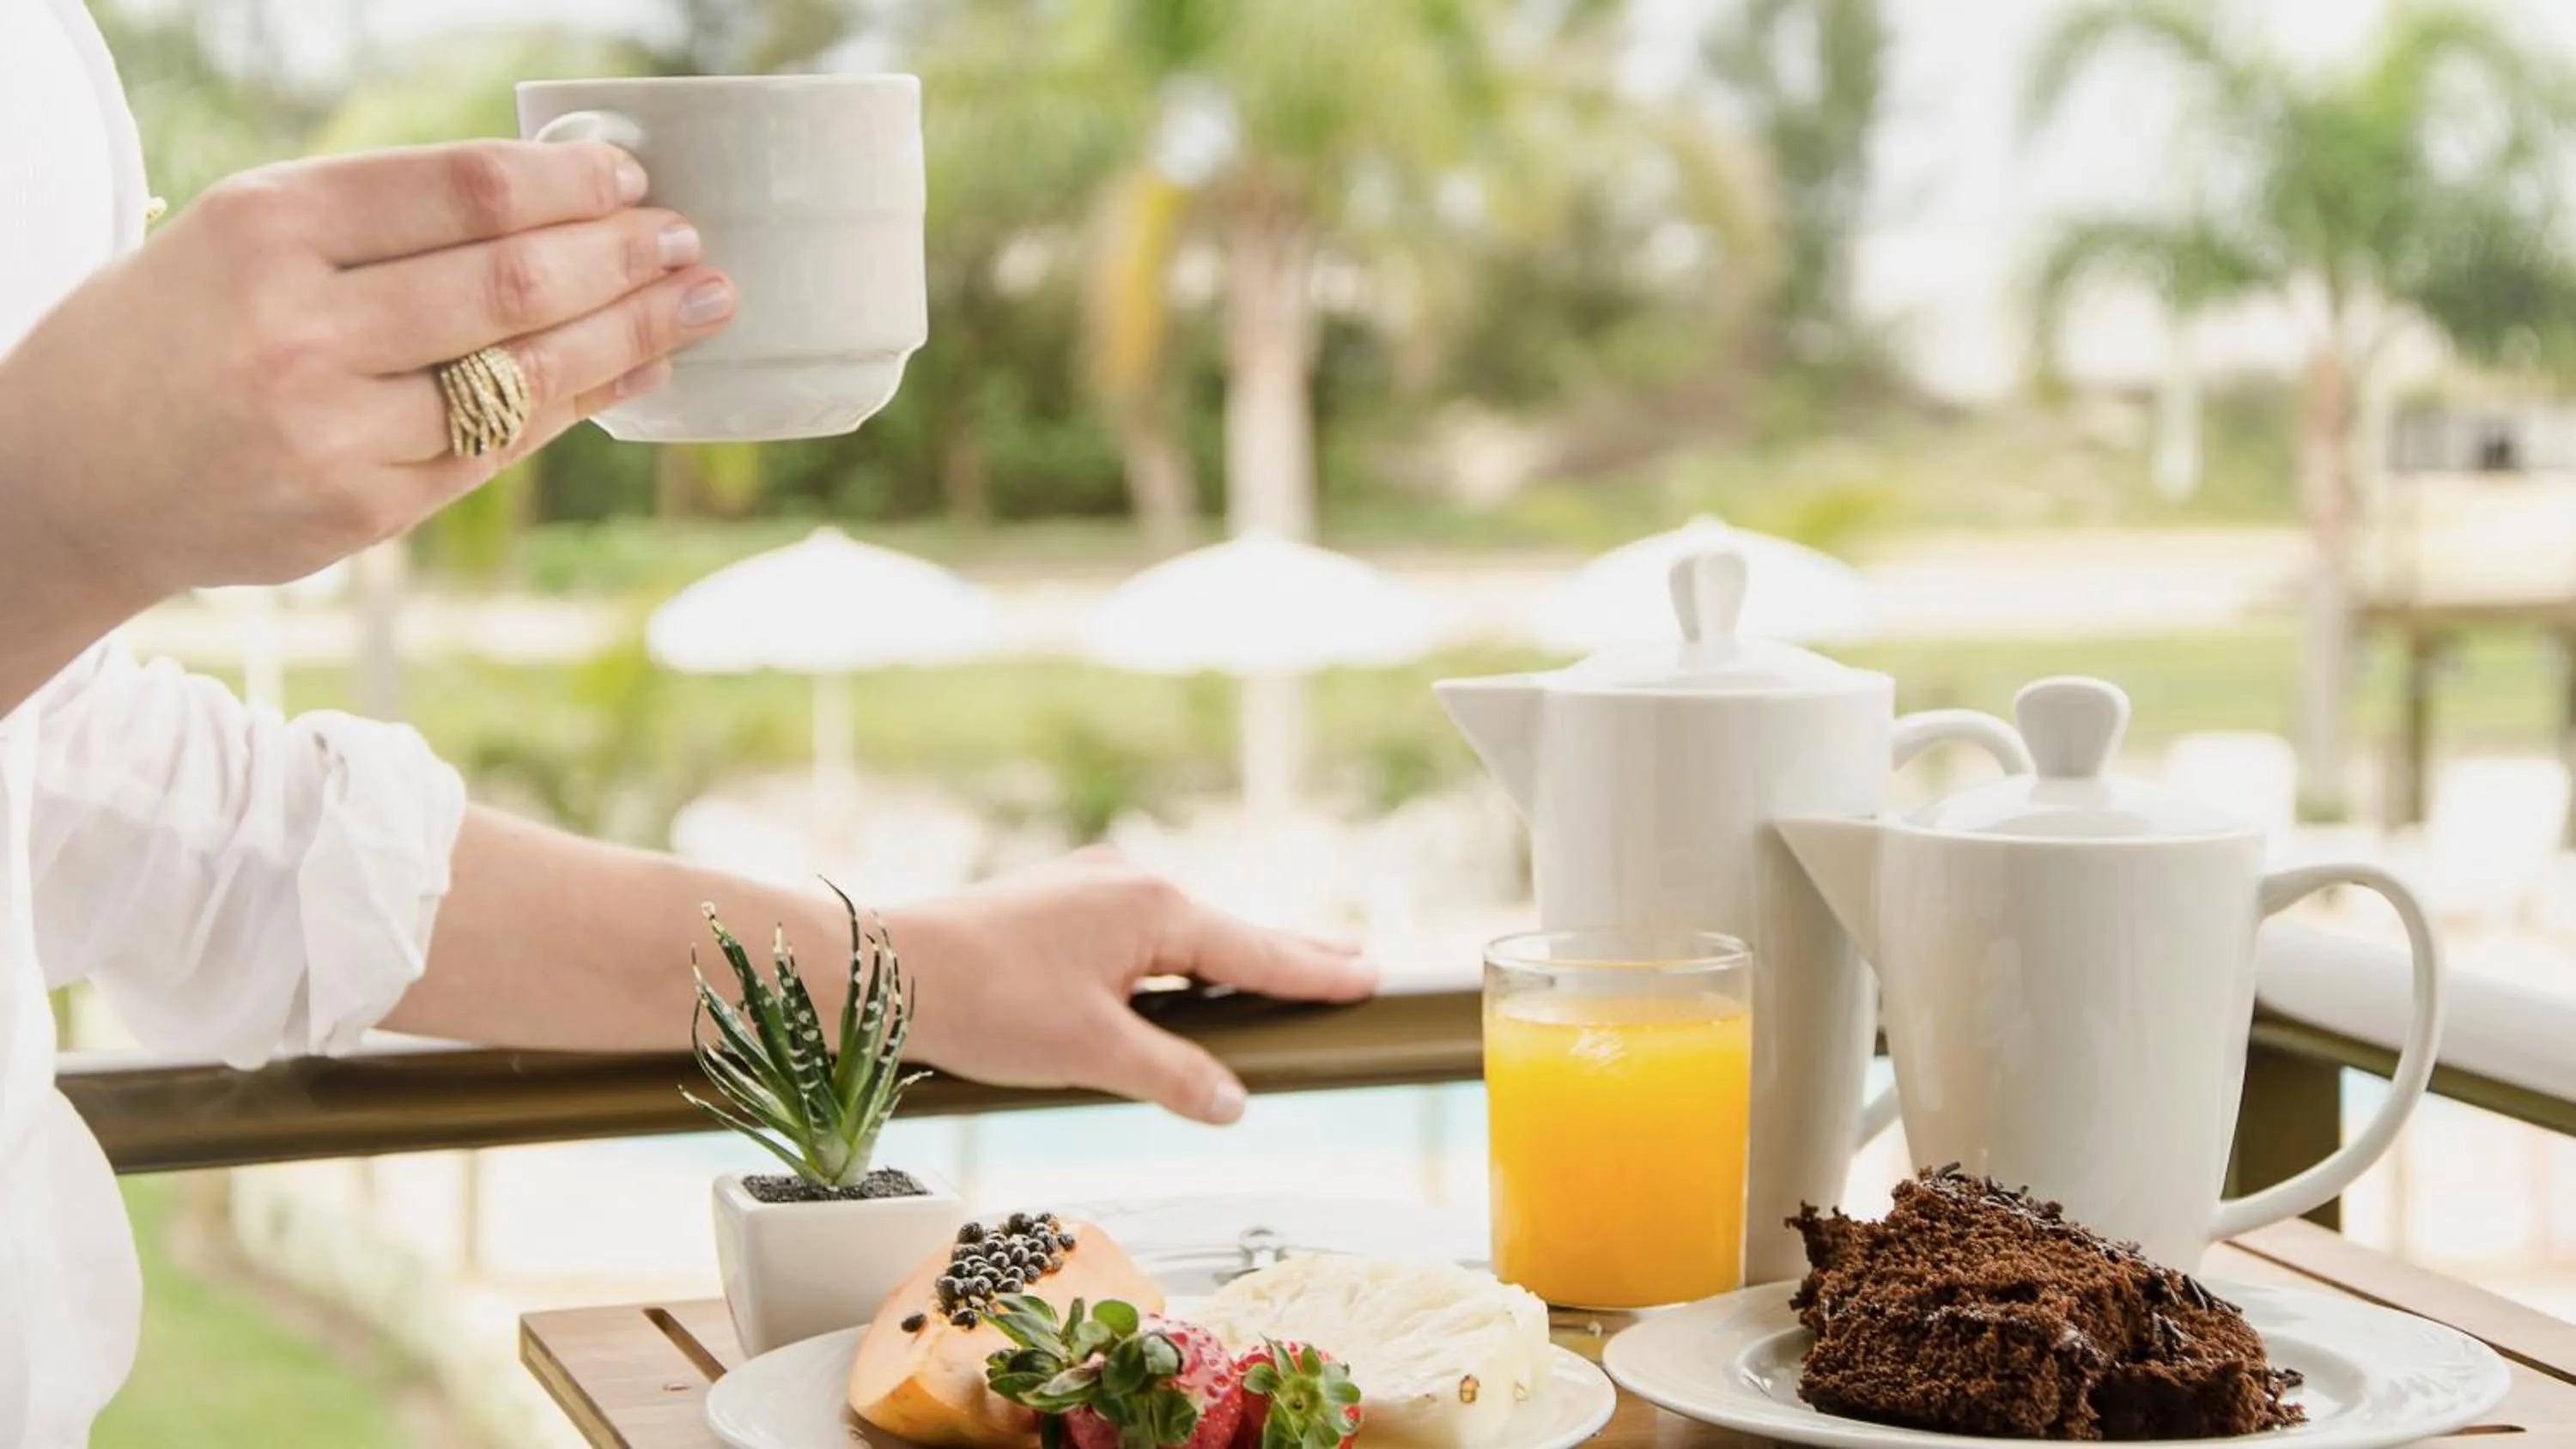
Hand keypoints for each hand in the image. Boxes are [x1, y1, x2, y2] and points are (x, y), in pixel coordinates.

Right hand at [0, 139, 733, 605]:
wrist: (68, 479)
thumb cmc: (175, 333)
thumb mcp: (243, 235)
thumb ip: (380, 219)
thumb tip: (552, 199)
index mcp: (266, 227)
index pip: (461, 191)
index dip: (568, 183)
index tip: (631, 177)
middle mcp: (299, 327)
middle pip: (511, 281)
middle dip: (622, 257)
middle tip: (691, 241)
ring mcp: (332, 429)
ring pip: (523, 374)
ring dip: (630, 334)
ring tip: (698, 303)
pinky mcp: (362, 511)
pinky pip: (501, 446)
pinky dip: (581, 404)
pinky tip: (634, 373)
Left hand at [885, 847, 1379, 1124]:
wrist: (882, 968)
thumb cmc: (983, 1001)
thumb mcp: (1092, 1053)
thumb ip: (1173, 1075)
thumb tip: (1234, 1103)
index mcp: (1153, 907)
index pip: (1259, 949)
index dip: (1318, 971)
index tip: (1374, 976)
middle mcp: (1131, 881)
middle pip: (1233, 928)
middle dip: (1292, 951)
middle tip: (1356, 961)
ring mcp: (1093, 886)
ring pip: (1186, 929)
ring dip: (1235, 952)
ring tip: (1286, 968)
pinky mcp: (1061, 902)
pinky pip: (1145, 929)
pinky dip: (1183, 952)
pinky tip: (1187, 970)